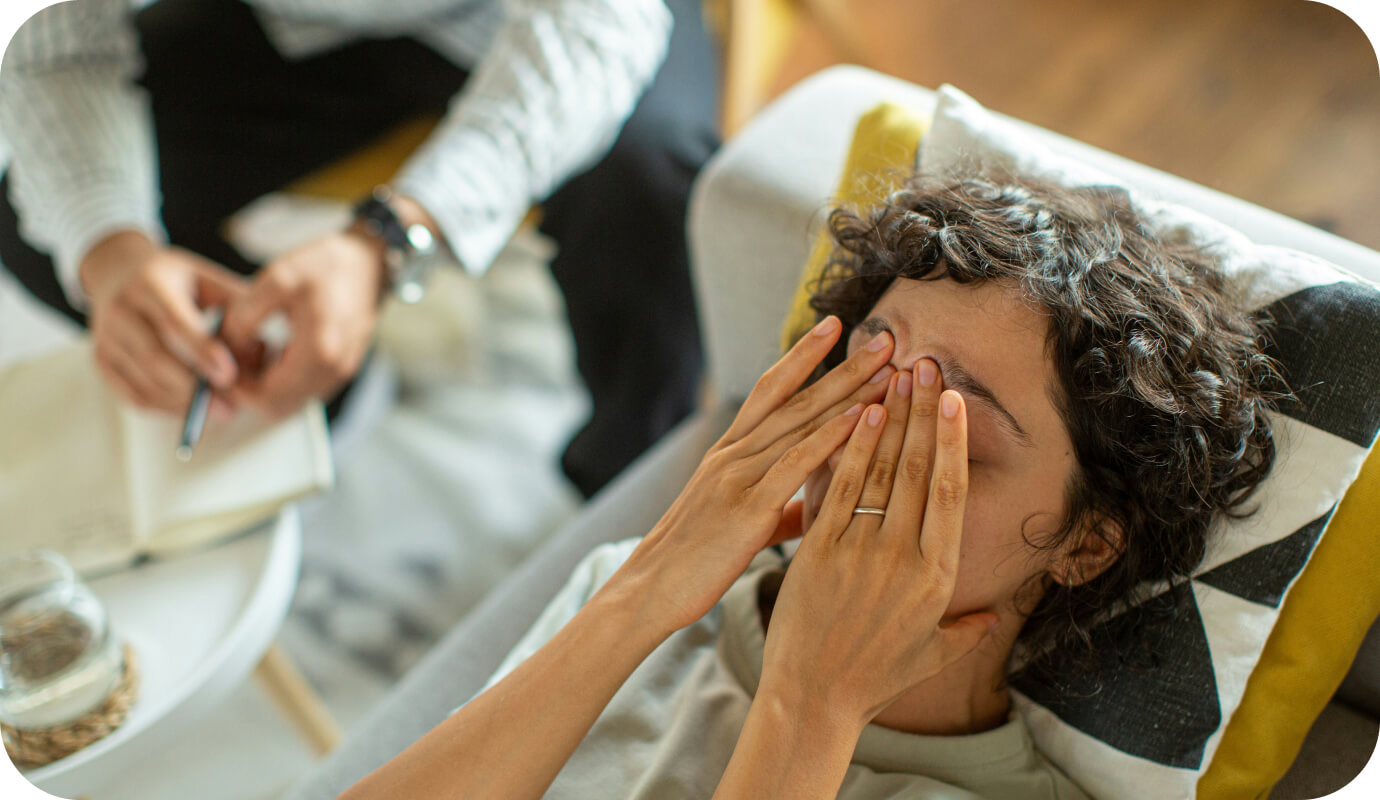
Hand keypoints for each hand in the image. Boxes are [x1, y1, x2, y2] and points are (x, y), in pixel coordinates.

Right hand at [79, 231, 243, 414]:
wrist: (118, 272)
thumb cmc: (175, 279)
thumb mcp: (206, 278)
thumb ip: (236, 306)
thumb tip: (263, 349)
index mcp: (149, 284)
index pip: (174, 321)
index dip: (202, 351)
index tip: (228, 375)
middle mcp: (120, 310)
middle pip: (155, 357)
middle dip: (195, 387)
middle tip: (231, 405)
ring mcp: (105, 338)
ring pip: (144, 382)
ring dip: (184, 403)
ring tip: (219, 409)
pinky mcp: (101, 361)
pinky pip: (134, 396)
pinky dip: (165, 408)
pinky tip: (191, 408)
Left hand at [221, 229, 386, 417]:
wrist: (368, 260)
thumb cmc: (326, 264)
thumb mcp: (277, 278)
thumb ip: (246, 316)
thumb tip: (231, 348)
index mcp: (318, 351)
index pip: (268, 399)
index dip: (238, 390)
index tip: (220, 364)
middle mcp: (334, 369)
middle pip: (279, 407)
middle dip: (251, 390)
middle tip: (232, 360)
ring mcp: (341, 371)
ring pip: (293, 401)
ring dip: (267, 386)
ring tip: (252, 352)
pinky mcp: (343, 367)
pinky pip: (307, 389)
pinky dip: (285, 379)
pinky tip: (275, 352)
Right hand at [608, 316, 897, 634]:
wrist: (650, 590)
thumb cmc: (694, 561)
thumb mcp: (738, 522)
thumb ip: (778, 508)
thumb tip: (810, 510)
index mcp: (729, 453)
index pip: (770, 389)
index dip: (803, 355)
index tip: (836, 326)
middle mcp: (733, 454)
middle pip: (795, 397)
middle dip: (842, 365)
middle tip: (886, 337)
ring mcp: (738, 476)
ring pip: (801, 423)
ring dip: (848, 393)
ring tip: (888, 369)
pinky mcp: (747, 507)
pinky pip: (795, 464)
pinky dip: (830, 438)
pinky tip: (860, 418)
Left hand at [758, 360, 997, 730]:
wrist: (812, 697)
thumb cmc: (874, 677)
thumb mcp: (932, 654)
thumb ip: (968, 628)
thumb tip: (998, 611)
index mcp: (937, 578)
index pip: (951, 494)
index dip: (953, 442)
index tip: (955, 400)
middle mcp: (902, 558)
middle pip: (918, 471)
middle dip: (922, 413)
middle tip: (927, 363)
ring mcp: (858, 551)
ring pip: (879, 471)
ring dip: (888, 417)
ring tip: (894, 373)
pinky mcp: (818, 550)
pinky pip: (837, 489)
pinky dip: (848, 449)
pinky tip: (856, 414)